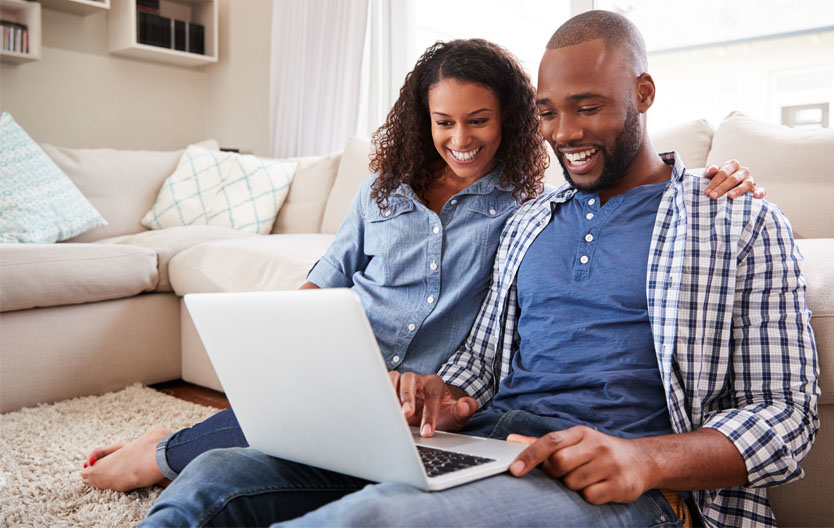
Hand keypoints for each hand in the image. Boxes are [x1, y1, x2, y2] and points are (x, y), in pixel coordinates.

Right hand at [388, 371, 477, 436]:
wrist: (434, 412)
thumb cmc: (444, 413)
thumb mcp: (457, 414)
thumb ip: (465, 409)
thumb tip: (465, 405)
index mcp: (435, 383)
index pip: (432, 395)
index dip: (429, 414)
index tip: (427, 432)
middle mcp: (418, 380)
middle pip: (410, 379)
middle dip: (407, 397)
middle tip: (405, 415)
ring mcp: (402, 383)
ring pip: (394, 378)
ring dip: (390, 393)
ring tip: (390, 411)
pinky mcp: (390, 389)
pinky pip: (382, 385)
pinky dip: (380, 395)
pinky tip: (380, 410)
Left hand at [507, 426, 654, 504]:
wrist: (642, 460)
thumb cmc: (600, 451)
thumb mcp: (575, 441)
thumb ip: (543, 443)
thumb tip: (511, 440)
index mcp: (581, 433)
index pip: (551, 440)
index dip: (530, 455)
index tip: (514, 470)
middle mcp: (597, 445)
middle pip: (559, 463)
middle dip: (555, 473)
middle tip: (563, 474)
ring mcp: (610, 464)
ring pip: (573, 483)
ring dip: (572, 486)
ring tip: (585, 479)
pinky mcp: (620, 484)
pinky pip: (590, 497)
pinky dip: (588, 497)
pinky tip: (597, 488)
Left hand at [703, 159, 765, 199]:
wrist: (721, 187)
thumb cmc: (715, 180)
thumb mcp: (709, 175)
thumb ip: (710, 171)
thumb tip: (714, 169)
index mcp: (732, 164)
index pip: (723, 172)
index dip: (714, 182)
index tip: (707, 192)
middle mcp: (743, 171)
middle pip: (733, 179)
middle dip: (722, 188)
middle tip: (713, 197)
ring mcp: (750, 179)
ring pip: (747, 184)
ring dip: (738, 190)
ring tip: (730, 196)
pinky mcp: (756, 188)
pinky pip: (761, 190)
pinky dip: (760, 192)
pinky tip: (755, 196)